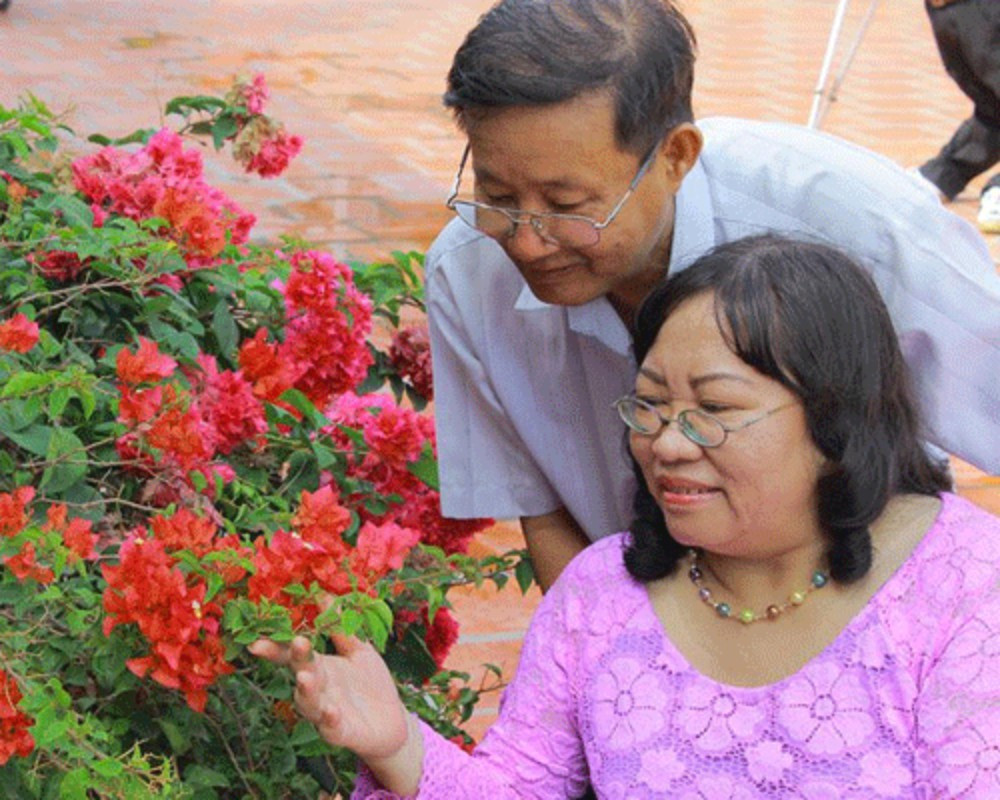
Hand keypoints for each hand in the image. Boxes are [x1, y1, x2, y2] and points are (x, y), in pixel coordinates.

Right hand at [250, 633, 409, 761]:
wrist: (392, 721)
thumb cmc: (371, 683)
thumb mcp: (360, 649)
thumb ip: (342, 626)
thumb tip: (323, 594)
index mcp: (321, 667)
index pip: (293, 656)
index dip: (276, 648)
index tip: (256, 640)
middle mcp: (319, 690)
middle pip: (301, 674)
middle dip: (296, 660)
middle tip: (297, 643)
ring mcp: (327, 712)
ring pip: (309, 704)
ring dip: (306, 691)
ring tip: (304, 677)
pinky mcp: (341, 733)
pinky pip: (331, 728)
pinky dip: (329, 720)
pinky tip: (331, 711)